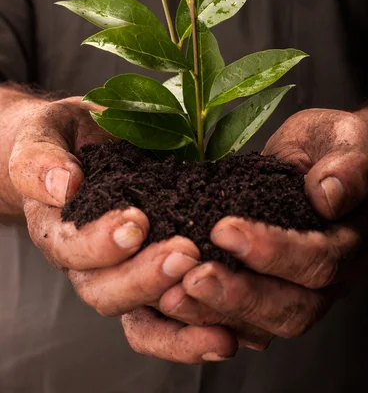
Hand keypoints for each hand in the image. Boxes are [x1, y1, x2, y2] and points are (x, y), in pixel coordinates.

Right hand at [8, 97, 236, 362]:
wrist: (85, 141)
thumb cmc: (63, 138)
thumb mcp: (43, 136)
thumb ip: (41, 159)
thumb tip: (63, 184)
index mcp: (56, 229)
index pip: (71, 248)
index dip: (101, 243)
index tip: (135, 223)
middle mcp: (86, 261)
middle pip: (105, 290)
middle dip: (144, 277)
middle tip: (183, 253)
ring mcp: (121, 271)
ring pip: (138, 310)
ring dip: (174, 304)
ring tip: (211, 286)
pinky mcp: (153, 272)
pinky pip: (167, 313)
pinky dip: (191, 329)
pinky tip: (225, 332)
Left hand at [159, 109, 367, 344]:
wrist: (332, 157)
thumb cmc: (335, 145)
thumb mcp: (347, 140)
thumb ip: (346, 166)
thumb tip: (326, 196)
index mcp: (353, 239)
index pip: (319, 260)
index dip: (272, 252)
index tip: (224, 231)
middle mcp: (333, 277)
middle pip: (293, 308)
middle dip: (239, 296)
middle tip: (193, 277)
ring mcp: (305, 290)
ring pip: (267, 325)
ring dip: (218, 313)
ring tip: (174, 295)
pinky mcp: (275, 293)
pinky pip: (247, 324)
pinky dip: (211, 320)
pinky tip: (177, 304)